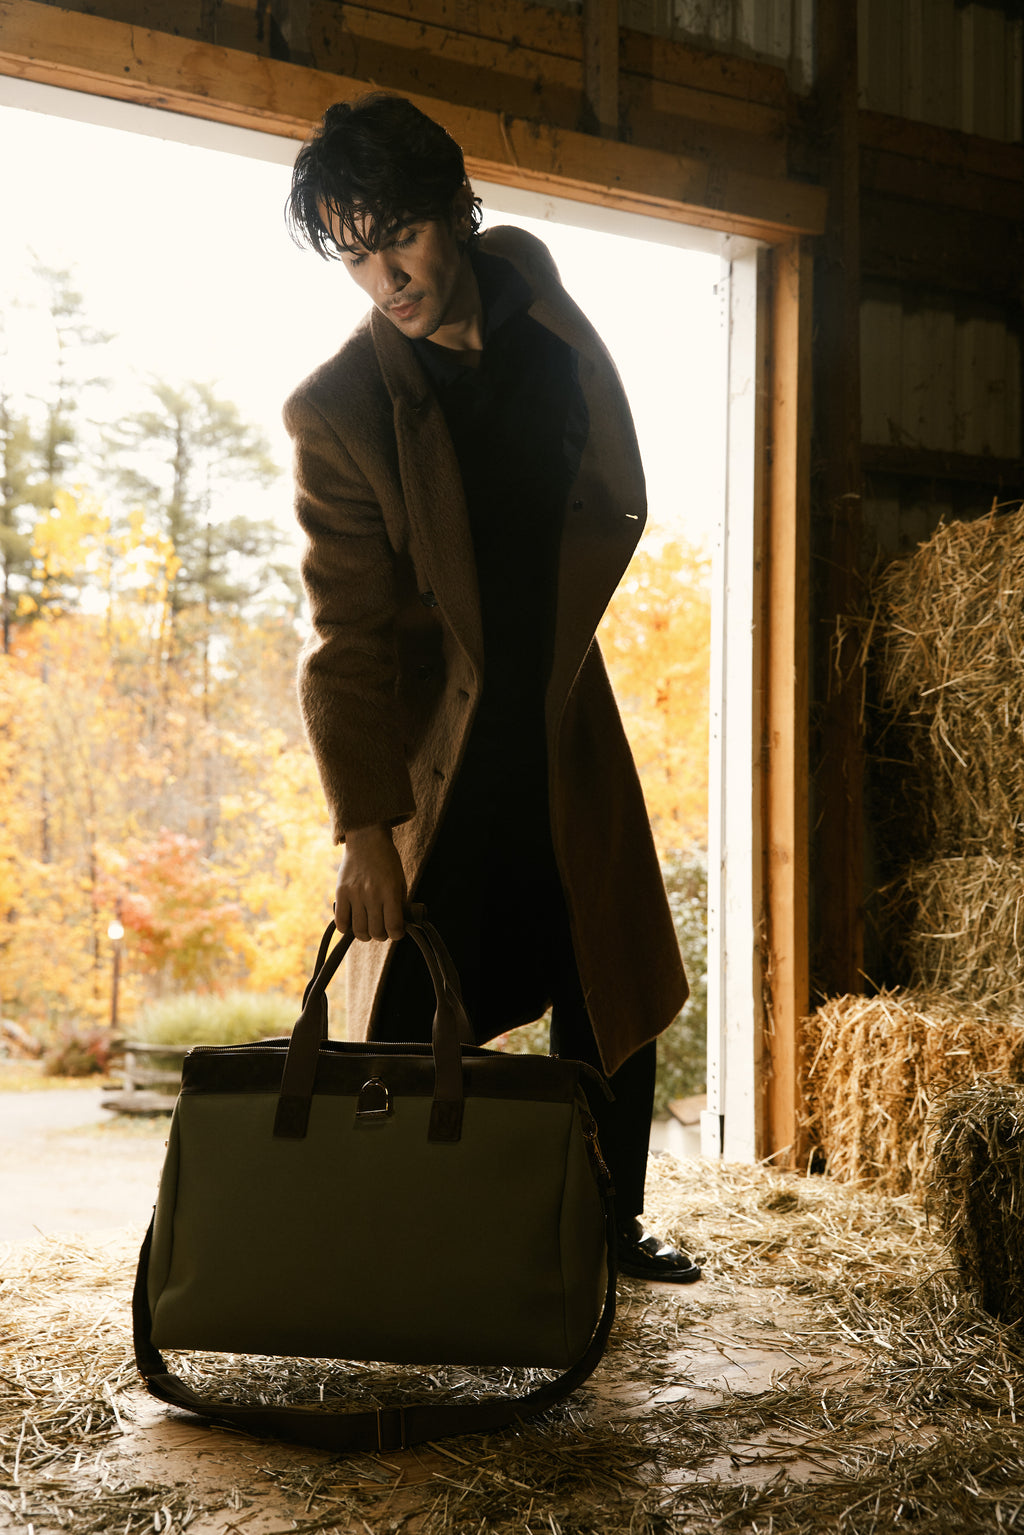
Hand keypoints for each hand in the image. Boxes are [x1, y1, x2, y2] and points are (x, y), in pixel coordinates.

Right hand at [335, 825, 407, 940]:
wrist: (367, 839)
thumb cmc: (387, 862)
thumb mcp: (399, 881)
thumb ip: (399, 904)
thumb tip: (396, 927)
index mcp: (390, 891)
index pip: (394, 926)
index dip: (397, 934)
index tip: (396, 932)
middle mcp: (372, 894)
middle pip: (376, 932)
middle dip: (381, 935)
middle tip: (382, 929)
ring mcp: (355, 894)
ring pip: (359, 930)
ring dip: (365, 934)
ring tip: (368, 928)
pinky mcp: (341, 892)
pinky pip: (341, 922)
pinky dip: (346, 928)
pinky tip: (352, 923)